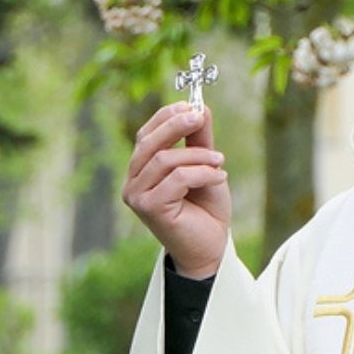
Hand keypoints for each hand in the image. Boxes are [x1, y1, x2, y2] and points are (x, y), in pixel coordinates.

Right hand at [122, 102, 231, 279]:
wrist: (210, 247)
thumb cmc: (205, 208)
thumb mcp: (204, 165)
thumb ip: (199, 139)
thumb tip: (200, 107)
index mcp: (140, 170)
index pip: (145, 135)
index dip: (166, 117)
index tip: (192, 106)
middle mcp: (132, 182)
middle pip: (149, 142)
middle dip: (177, 126)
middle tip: (200, 117)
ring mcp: (137, 196)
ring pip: (165, 159)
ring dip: (198, 156)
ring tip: (221, 162)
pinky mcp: (149, 208)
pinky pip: (177, 178)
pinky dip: (202, 173)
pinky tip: (219, 177)